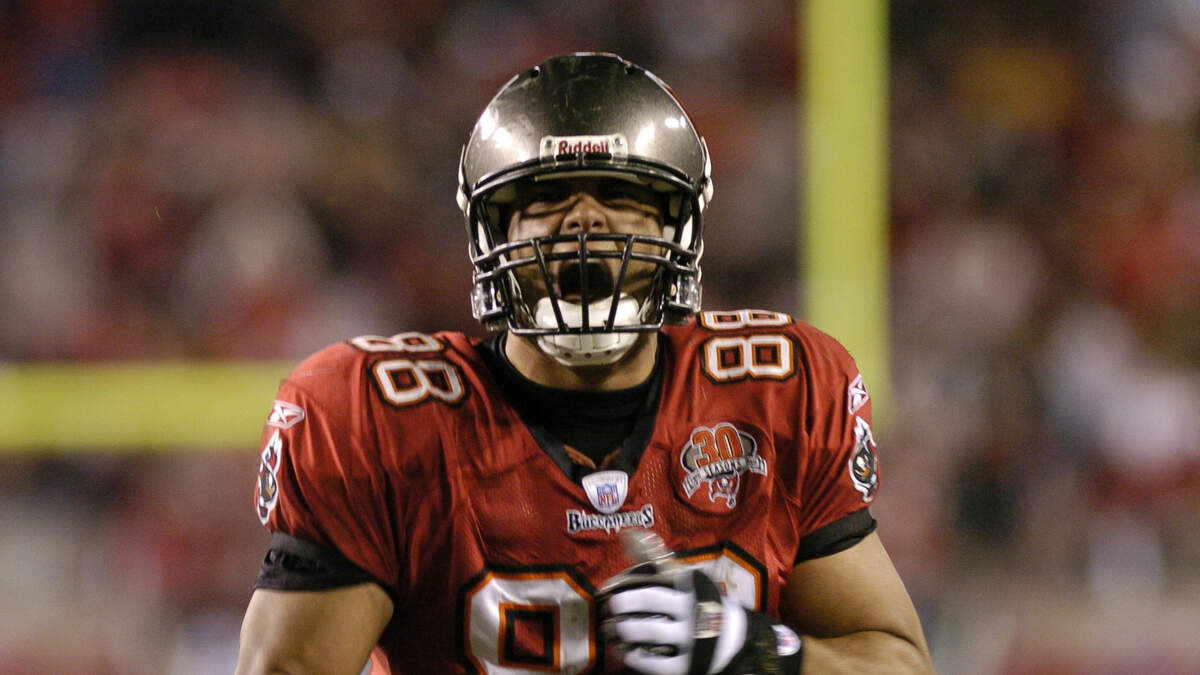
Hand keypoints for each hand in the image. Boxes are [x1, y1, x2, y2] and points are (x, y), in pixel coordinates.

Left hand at [599, 531, 747, 674]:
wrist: (733, 636)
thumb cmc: (698, 600)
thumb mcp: (684, 577)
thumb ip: (655, 557)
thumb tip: (628, 534)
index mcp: (691, 584)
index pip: (656, 574)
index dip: (626, 580)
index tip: (608, 587)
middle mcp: (694, 608)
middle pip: (652, 599)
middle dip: (623, 602)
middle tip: (612, 606)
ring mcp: (692, 637)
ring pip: (651, 630)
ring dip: (625, 629)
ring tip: (614, 629)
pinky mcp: (688, 664)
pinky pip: (656, 664)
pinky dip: (637, 658)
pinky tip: (629, 653)